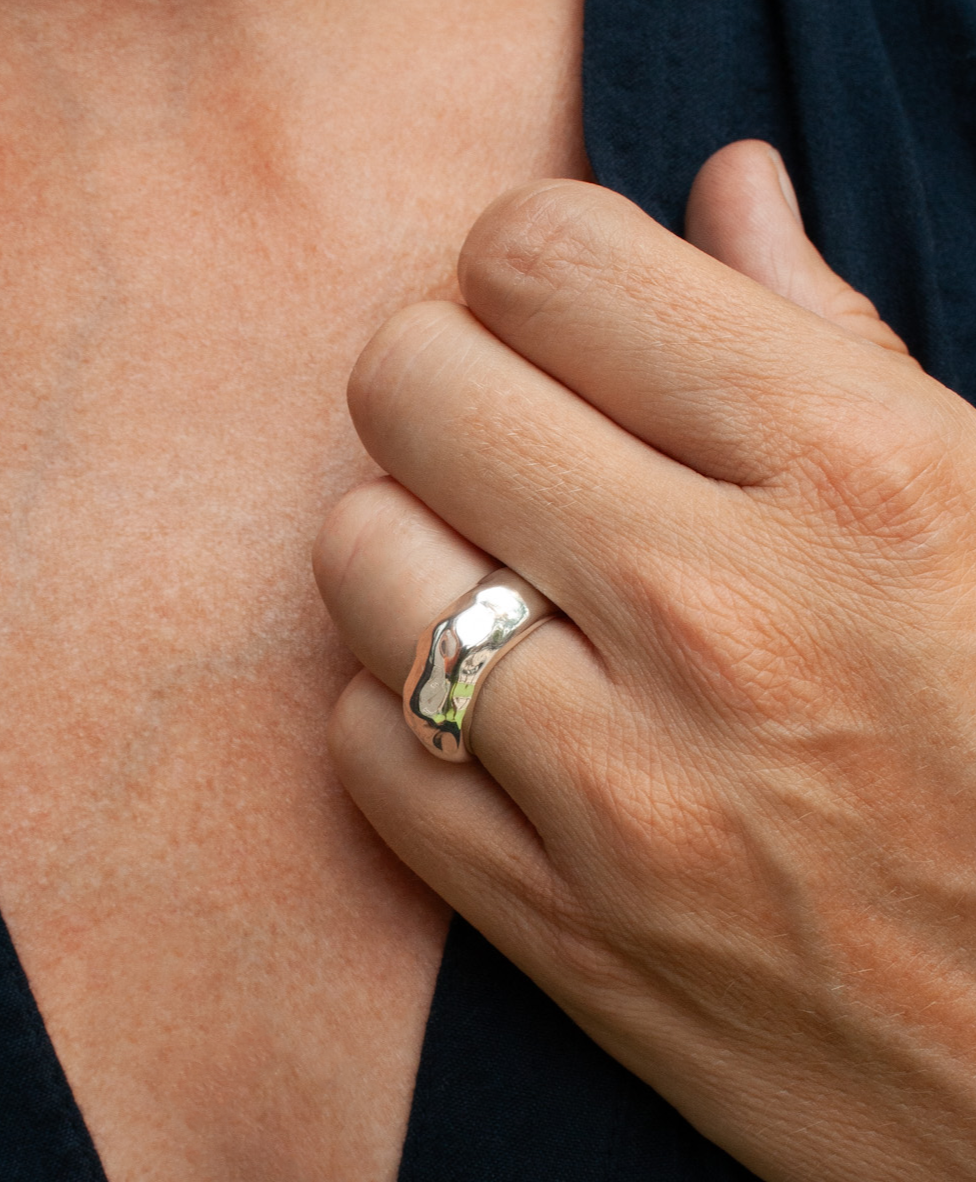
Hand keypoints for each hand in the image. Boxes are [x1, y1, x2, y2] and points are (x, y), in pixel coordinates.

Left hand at [314, 141, 975, 1181]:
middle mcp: (715, 615)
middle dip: (446, 381)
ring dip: (407, 541)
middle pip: (414, 384)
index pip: (545, 259)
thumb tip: (725, 191)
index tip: (558, 324)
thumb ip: (841, 342)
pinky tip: (485, 714)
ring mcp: (621, 790)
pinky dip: (400, 707)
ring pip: (359, 561)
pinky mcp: (560, 932)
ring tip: (492, 574)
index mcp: (855, 474)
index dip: (529, 270)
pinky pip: (366, 750)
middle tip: (509, 436)